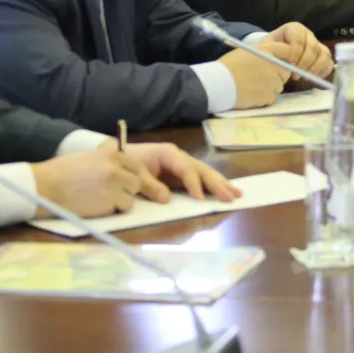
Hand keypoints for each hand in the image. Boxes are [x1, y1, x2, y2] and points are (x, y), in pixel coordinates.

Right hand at [29, 148, 144, 218]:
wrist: (47, 185)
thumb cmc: (64, 171)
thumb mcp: (90, 158)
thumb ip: (109, 163)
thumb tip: (124, 172)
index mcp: (111, 155)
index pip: (136, 166)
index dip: (132, 175)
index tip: (126, 182)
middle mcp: (115, 170)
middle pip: (137, 183)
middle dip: (128, 190)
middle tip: (114, 193)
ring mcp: (112, 187)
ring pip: (131, 199)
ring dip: (121, 202)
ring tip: (103, 199)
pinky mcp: (106, 204)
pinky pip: (119, 209)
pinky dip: (111, 210)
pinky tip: (97, 205)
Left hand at [123, 142, 240, 202]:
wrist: (116, 157)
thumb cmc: (125, 163)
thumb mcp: (135, 174)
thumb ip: (150, 186)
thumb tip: (167, 198)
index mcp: (168, 153)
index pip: (186, 169)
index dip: (194, 183)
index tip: (200, 199)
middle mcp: (179, 157)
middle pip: (201, 170)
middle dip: (217, 183)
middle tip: (231, 196)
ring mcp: (181, 165)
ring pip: (205, 173)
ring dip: (221, 184)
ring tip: (237, 194)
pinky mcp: (181, 174)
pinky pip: (200, 179)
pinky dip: (213, 186)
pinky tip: (225, 191)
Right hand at [220, 41, 293, 108]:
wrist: (217, 84)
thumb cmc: (228, 67)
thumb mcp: (246, 52)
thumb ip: (263, 54)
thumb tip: (273, 59)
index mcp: (267, 50)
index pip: (287, 50)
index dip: (285, 57)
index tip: (280, 63)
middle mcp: (273, 64)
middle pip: (286, 71)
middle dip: (278, 74)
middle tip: (263, 77)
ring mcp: (273, 81)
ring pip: (279, 85)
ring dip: (271, 86)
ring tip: (253, 86)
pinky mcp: (270, 96)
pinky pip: (272, 96)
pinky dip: (264, 97)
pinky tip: (251, 94)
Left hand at [262, 22, 331, 79]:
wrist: (272, 57)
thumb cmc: (269, 51)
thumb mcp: (267, 48)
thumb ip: (275, 51)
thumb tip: (287, 63)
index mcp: (294, 29)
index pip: (299, 37)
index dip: (295, 52)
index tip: (289, 64)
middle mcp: (308, 35)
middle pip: (313, 47)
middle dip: (304, 63)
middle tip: (295, 75)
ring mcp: (316, 46)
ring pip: (324, 54)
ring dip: (315, 68)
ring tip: (304, 77)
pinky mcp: (321, 57)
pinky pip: (329, 63)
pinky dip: (323, 71)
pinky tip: (313, 77)